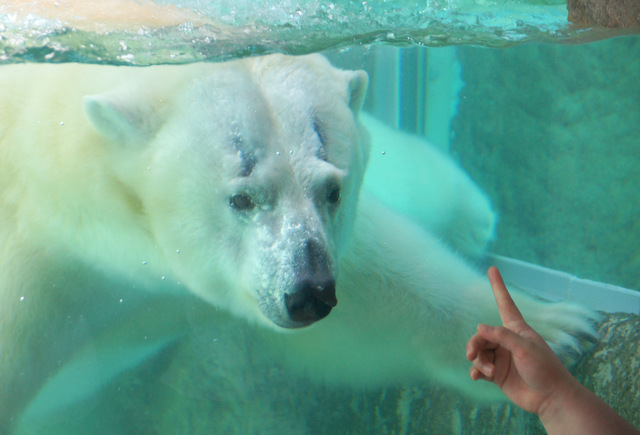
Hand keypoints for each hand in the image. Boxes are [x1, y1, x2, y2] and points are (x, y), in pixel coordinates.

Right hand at [465, 266, 577, 414]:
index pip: (504, 303)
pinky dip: (476, 371)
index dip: (498, 286)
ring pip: (479, 352)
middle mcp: (507, 341)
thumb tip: (479, 327)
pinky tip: (476, 377)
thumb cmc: (544, 369)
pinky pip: (480, 368)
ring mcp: (502, 357)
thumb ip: (501, 336)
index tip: (493, 268)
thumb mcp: (525, 348)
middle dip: (475, 344)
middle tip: (472, 354)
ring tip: (489, 371)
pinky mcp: (498, 374)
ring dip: (480, 361)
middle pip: (482, 335)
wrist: (551, 399)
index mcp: (517, 329)